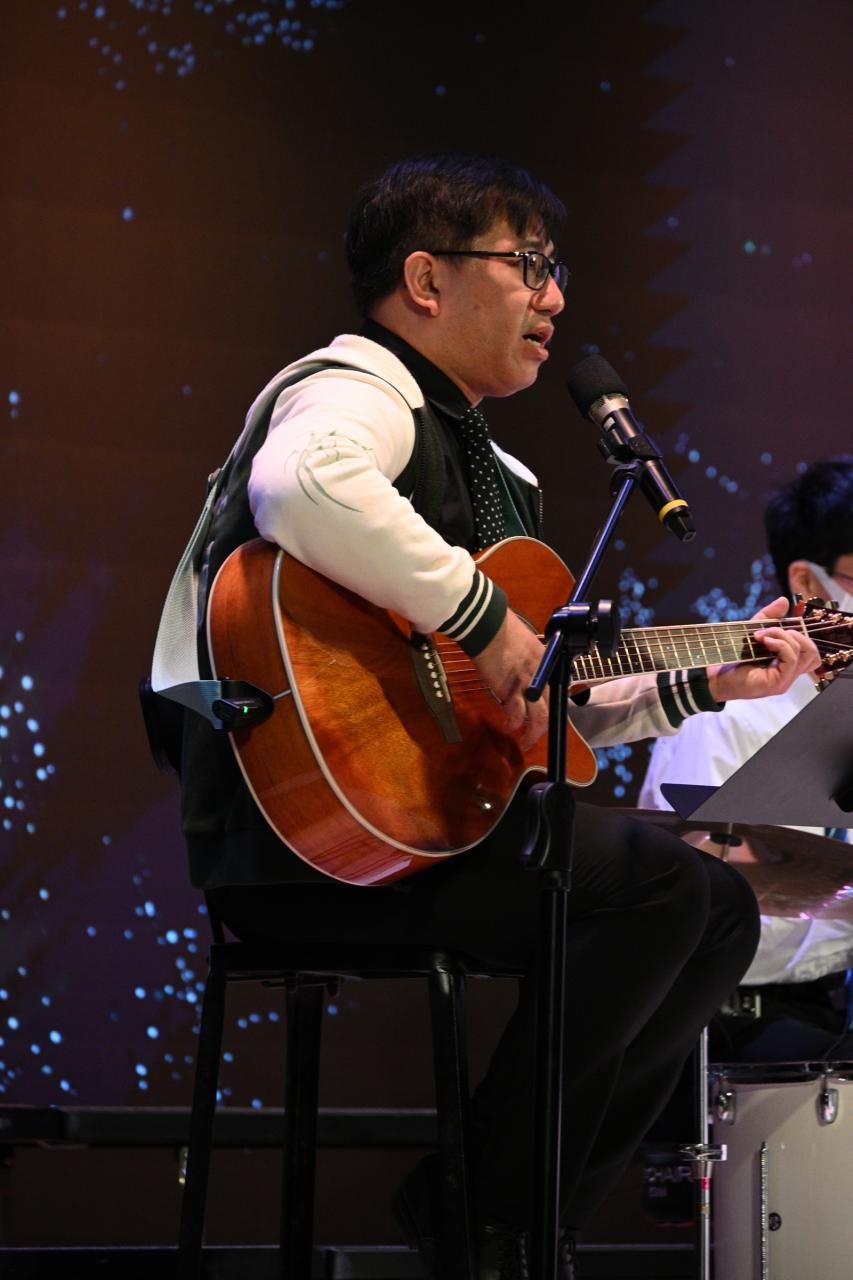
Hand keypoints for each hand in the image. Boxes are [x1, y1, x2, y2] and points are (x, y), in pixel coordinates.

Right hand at [472, 610, 548, 749]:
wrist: (489, 626)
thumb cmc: (502, 628)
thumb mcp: (525, 642)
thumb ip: (528, 658)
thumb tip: (522, 667)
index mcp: (546, 661)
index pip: (555, 690)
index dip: (551, 707)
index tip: (543, 716)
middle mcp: (541, 675)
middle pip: (550, 708)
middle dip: (543, 727)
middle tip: (535, 737)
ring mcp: (527, 684)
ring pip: (538, 717)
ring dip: (532, 733)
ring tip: (525, 742)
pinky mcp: (509, 690)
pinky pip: (516, 714)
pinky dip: (514, 723)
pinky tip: (509, 727)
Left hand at [706, 596, 820, 701]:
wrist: (713, 677)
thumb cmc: (732, 658)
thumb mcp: (752, 632)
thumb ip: (769, 617)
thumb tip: (784, 600)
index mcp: (786, 663)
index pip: (809, 649)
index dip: (799, 633)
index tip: (775, 625)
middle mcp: (789, 673)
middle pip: (813, 652)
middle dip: (795, 633)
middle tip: (769, 630)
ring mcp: (785, 680)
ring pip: (805, 653)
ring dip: (785, 637)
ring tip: (763, 635)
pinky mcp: (777, 683)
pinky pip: (791, 659)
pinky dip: (780, 644)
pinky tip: (763, 641)